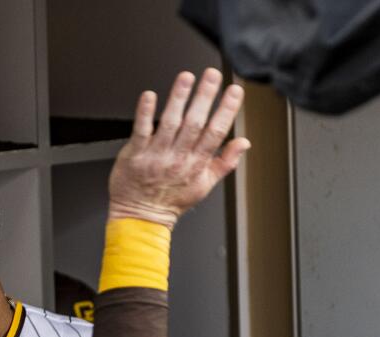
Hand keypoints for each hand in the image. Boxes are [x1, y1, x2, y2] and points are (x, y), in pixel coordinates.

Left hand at [108, 68, 249, 228]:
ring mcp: (156, 156)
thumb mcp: (204, 185)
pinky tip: (150, 95)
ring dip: (178, 98)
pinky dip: (145, 113)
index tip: (234, 91)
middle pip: (195, 124)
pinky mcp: (135, 154)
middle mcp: (178, 158)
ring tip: (186, 77)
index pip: (216, 133)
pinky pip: (141, 131)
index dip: (226, 111)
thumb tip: (244, 143)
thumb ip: (225, 162)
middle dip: (205, 97)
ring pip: (170, 123)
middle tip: (212, 75)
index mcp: (196, 164)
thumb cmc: (170, 201)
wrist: (140, 217)